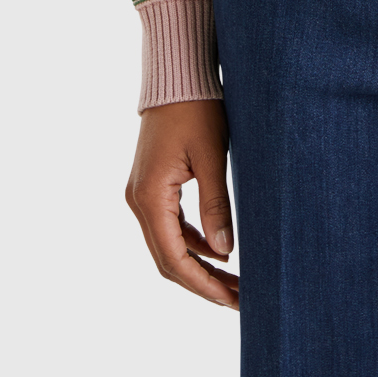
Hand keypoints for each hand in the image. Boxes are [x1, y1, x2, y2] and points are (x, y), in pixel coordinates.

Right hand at [125, 98, 238, 307]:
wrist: (176, 76)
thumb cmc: (196, 109)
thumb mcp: (211, 157)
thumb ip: (217, 206)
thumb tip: (226, 254)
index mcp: (150, 197)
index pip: (174, 258)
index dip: (202, 284)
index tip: (231, 300)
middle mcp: (139, 201)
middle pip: (167, 259)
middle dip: (202, 283)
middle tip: (239, 299)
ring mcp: (142, 195)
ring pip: (168, 246)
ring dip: (199, 266)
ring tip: (235, 282)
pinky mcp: (152, 187)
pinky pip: (170, 227)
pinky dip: (193, 244)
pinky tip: (220, 253)